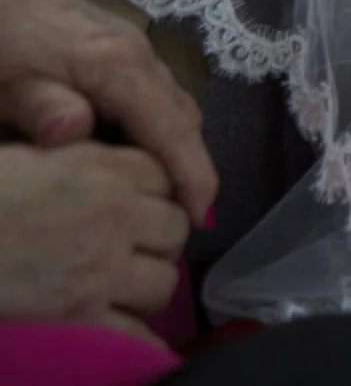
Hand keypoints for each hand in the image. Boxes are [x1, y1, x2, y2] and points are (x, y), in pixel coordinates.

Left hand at [0, 0, 215, 225]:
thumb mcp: (6, 83)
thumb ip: (41, 108)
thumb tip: (75, 133)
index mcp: (119, 67)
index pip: (173, 130)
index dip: (192, 174)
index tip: (200, 218)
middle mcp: (142, 56)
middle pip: (184, 119)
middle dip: (189, 168)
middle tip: (174, 219)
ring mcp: (137, 47)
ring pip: (173, 105)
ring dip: (175, 147)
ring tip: (159, 193)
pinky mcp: (123, 45)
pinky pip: (157, 93)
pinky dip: (158, 126)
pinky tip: (133, 149)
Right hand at [0, 142, 189, 338]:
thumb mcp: (21, 157)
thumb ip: (66, 157)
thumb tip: (86, 153)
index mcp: (99, 167)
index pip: (164, 176)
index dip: (154, 194)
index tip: (142, 208)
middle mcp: (113, 214)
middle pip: (174, 228)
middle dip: (158, 242)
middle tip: (134, 254)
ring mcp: (100, 269)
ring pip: (163, 282)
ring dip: (146, 289)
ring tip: (122, 294)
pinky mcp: (80, 318)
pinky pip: (133, 338)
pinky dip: (138, 347)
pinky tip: (135, 352)